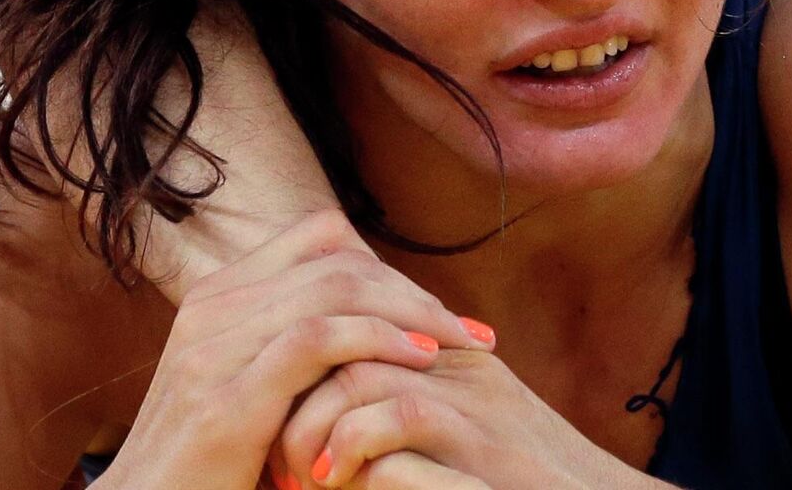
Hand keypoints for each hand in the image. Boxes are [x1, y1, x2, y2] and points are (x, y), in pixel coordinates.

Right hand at [98, 210, 494, 489]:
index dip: (386, 262)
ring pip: (334, 289)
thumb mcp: (252, 388)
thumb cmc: (213, 464)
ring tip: (458, 344)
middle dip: (413, 291)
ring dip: (412, 313)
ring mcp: (215, 348)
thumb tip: (375, 319)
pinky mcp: (228, 397)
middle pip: (338, 259)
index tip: (431, 307)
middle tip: (467, 329)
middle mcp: (213, 307)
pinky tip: (421, 363)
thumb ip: (296, 346)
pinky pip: (319, 340)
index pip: (319, 237)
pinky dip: (379, 341)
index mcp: (219, 296)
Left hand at [272, 348, 664, 489]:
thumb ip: (405, 413)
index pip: (359, 317)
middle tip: (272, 449)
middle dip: (295, 394)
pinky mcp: (482, 445)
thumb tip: (328, 415)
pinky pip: (398, 419)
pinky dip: (353, 450)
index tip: (272, 414)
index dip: (303, 362)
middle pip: (350, 337)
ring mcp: (473, 402)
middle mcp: (461, 366)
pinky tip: (334, 485)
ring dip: (314, 426)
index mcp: (453, 357)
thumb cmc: (520, 486)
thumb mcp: (458, 438)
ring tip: (298, 476)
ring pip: (362, 375)